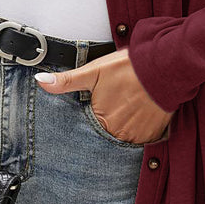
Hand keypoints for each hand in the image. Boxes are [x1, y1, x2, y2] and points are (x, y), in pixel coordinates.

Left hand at [34, 47, 173, 144]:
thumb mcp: (93, 71)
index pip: (89, 127)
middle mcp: (118, 134)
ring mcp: (138, 136)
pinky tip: (141, 110)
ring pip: (125, 134)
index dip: (94, 113)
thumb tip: (40, 81)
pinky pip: (142, 137)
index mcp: (101, 121)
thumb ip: (66, 81)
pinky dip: (140, 126)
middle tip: (118, 101)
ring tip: (130, 104)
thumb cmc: (128, 68)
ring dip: (125, 123)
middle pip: (108, 132)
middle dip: (110, 119)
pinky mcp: (155, 134)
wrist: (165, 66)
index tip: (102, 103)